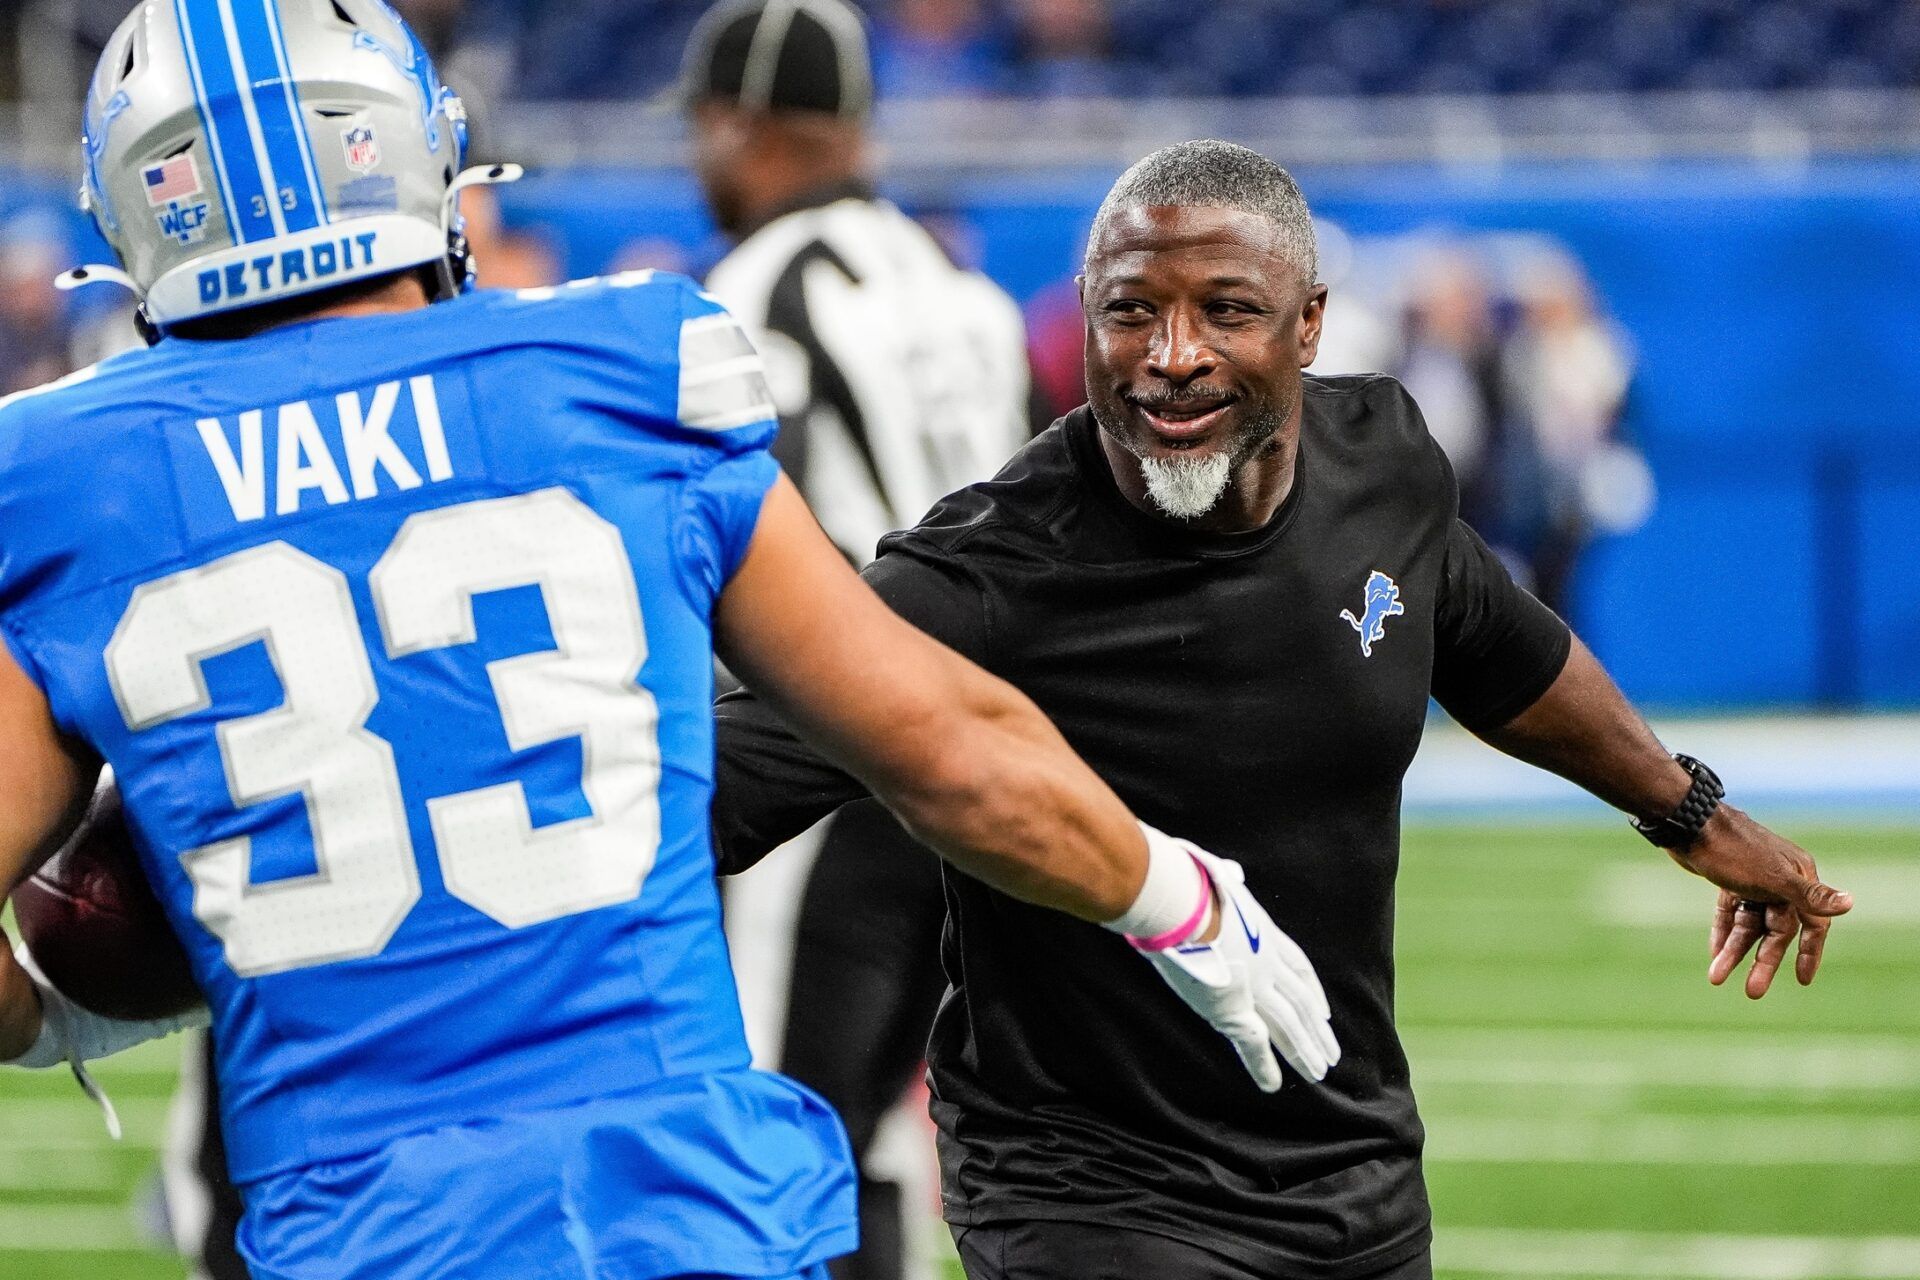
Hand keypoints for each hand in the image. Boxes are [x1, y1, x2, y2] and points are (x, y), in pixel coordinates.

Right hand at [1135, 845, 1339, 1090]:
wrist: (1181, 906)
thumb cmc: (1190, 887)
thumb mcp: (1218, 879)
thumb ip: (1226, 882)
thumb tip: (1229, 871)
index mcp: (1264, 934)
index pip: (1299, 968)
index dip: (1313, 992)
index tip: (1323, 1011)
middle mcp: (1268, 964)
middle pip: (1301, 1003)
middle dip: (1316, 1030)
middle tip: (1331, 1053)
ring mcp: (1255, 989)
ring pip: (1288, 1027)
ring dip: (1304, 1051)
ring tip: (1318, 1072)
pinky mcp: (1234, 1010)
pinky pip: (1254, 1045)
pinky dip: (1264, 1066)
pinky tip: (1274, 1084)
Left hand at [1668, 806, 1852, 997]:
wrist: (1689, 823)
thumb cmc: (1734, 850)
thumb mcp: (1773, 878)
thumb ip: (1809, 895)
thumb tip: (1850, 903)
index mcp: (1799, 877)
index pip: (1812, 924)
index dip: (1808, 952)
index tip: (1801, 979)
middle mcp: (1780, 880)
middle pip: (1776, 930)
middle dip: (1763, 961)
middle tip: (1752, 992)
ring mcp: (1754, 880)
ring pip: (1749, 924)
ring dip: (1735, 951)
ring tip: (1716, 978)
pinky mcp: (1729, 878)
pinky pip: (1731, 912)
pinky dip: (1723, 931)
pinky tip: (1713, 953)